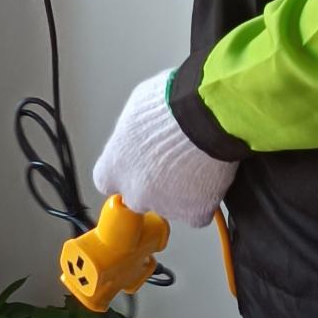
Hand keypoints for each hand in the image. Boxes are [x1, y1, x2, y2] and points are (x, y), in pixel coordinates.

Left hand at [92, 71, 236, 229]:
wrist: (208, 114)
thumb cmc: (172, 103)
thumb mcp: (137, 108)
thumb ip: (132, 133)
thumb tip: (139, 134)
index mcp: (114, 167)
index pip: (107, 182)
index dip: (126, 173)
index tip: (137, 165)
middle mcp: (134, 192)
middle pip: (139, 197)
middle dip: (153, 184)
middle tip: (172, 161)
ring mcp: (165, 205)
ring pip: (170, 206)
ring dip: (181, 191)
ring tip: (196, 161)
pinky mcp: (194, 212)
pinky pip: (198, 213)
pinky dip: (205, 201)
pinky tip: (210, 178)